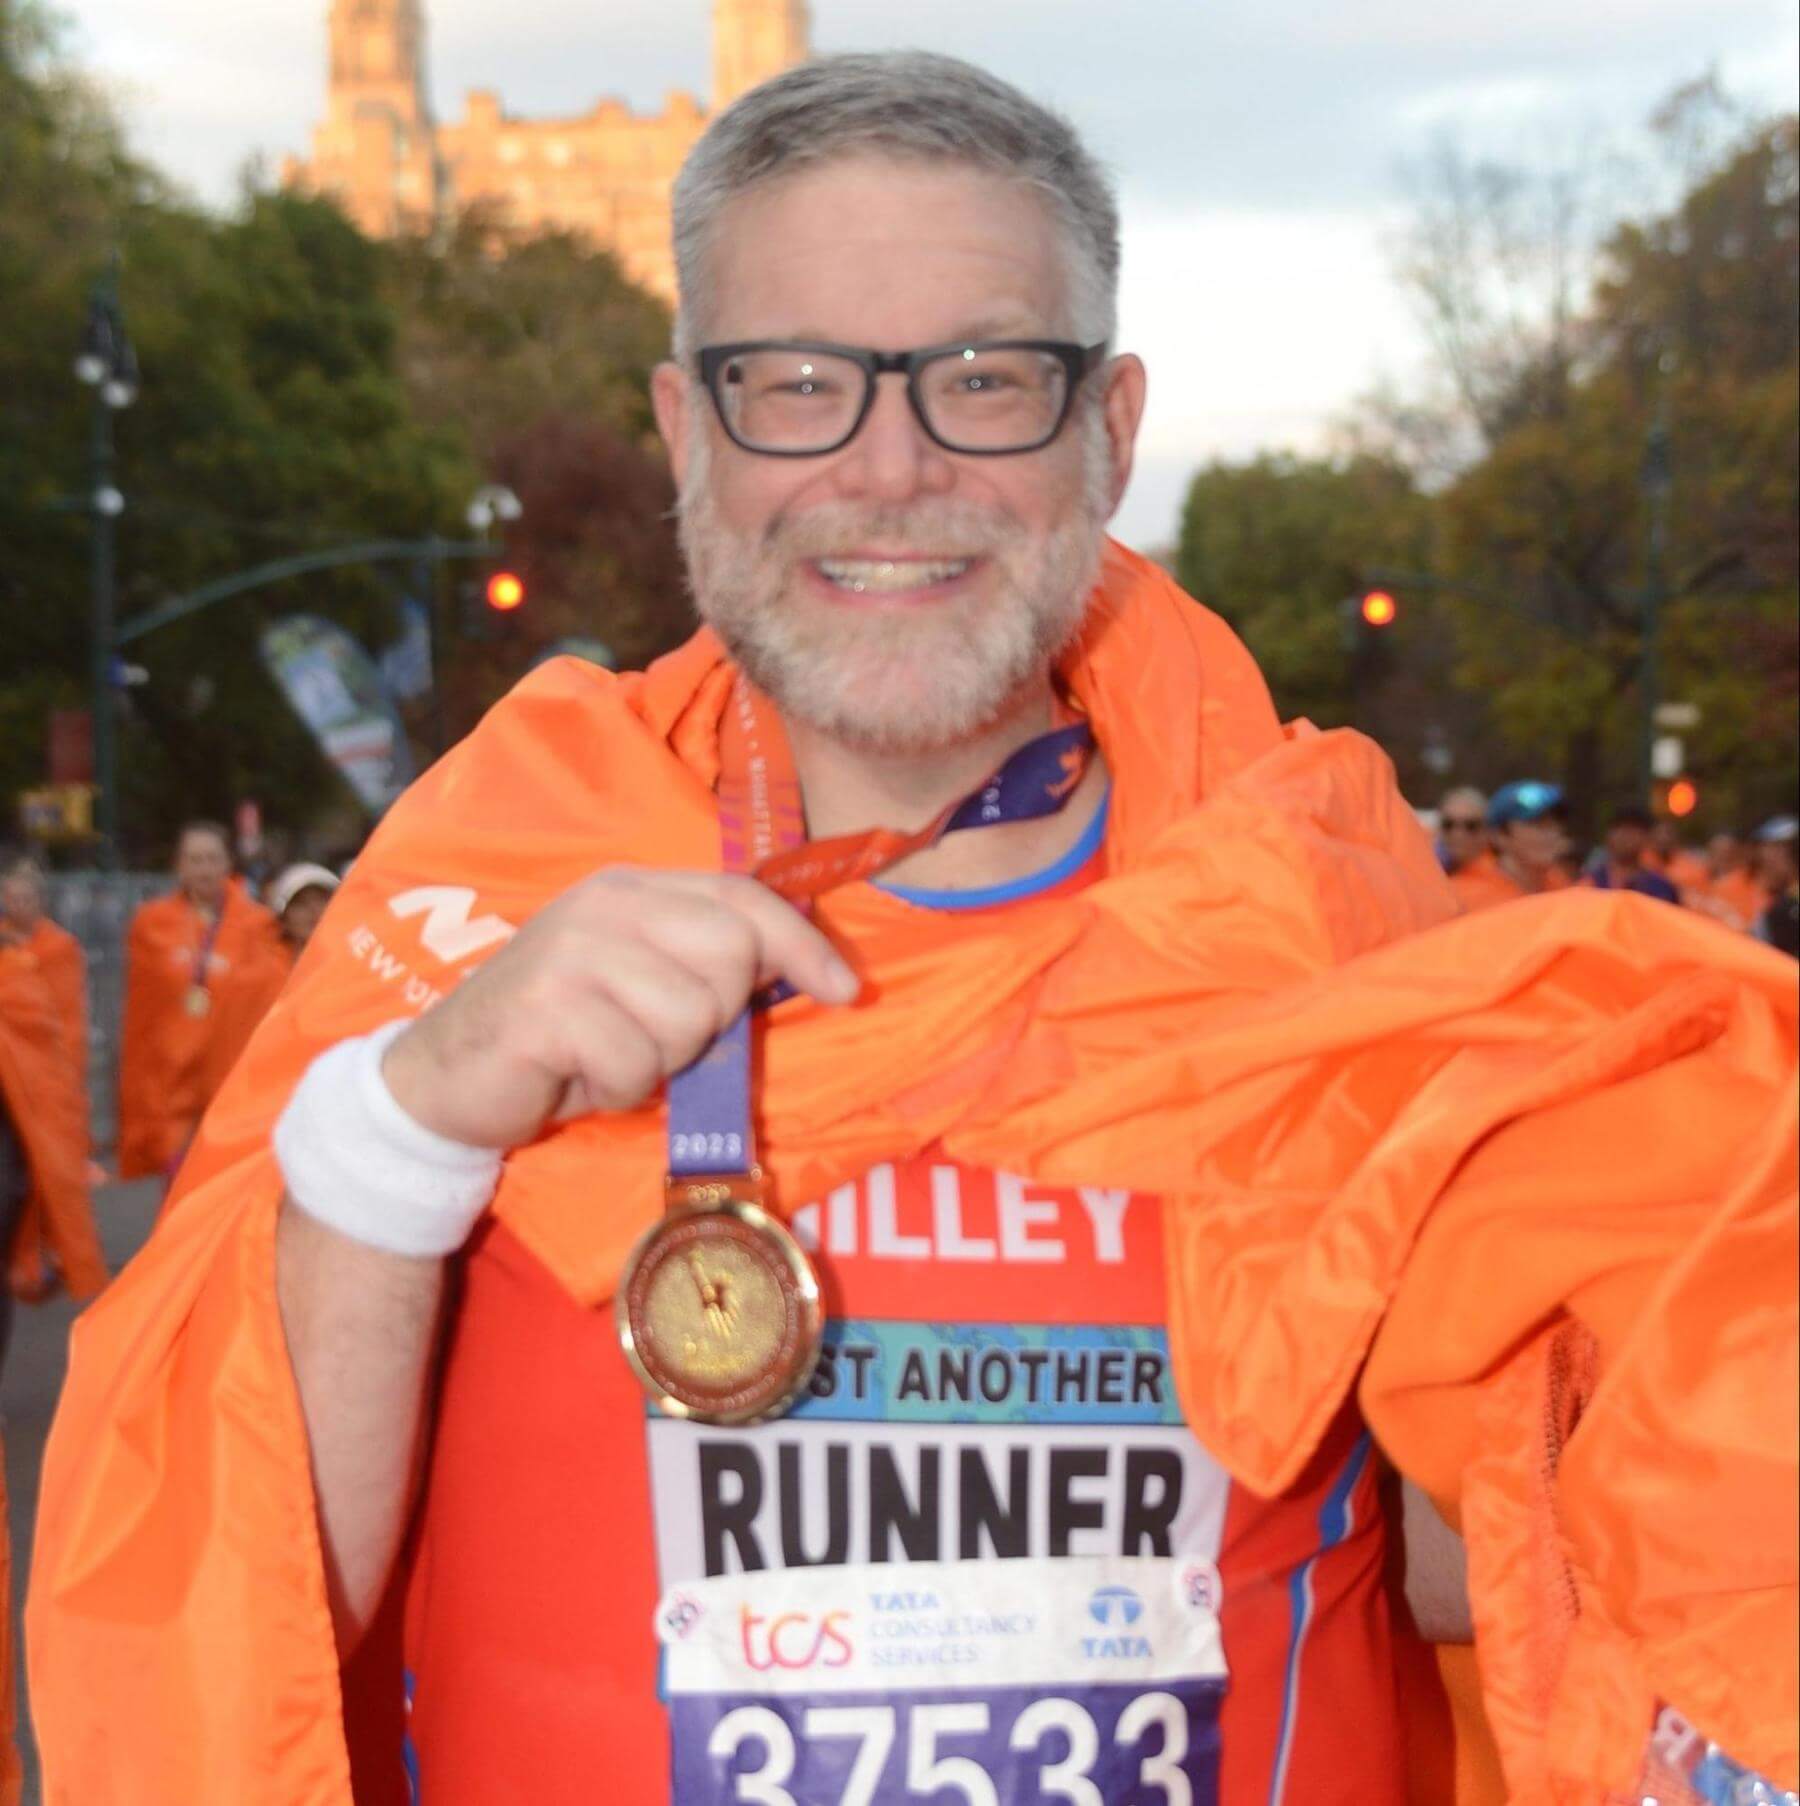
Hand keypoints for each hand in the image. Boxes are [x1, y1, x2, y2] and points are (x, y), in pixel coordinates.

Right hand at [382, 868, 857, 1150]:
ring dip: (658, 1061)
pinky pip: (639, 1063)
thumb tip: (813, 977)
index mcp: (633, 888)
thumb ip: (705, 966)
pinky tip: (576, 1074)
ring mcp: (573, 950)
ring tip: (606, 1054)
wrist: (443, 1078)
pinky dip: (619, 1088)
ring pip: (690, 1019)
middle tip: (647, 1034)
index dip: (802, 944)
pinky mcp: (548, 1006)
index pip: (743, 898)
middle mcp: (605, 903)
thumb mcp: (640, 985)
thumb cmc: (560, 1036)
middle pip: (730, 962)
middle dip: (707, 1021)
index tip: (845, 990)